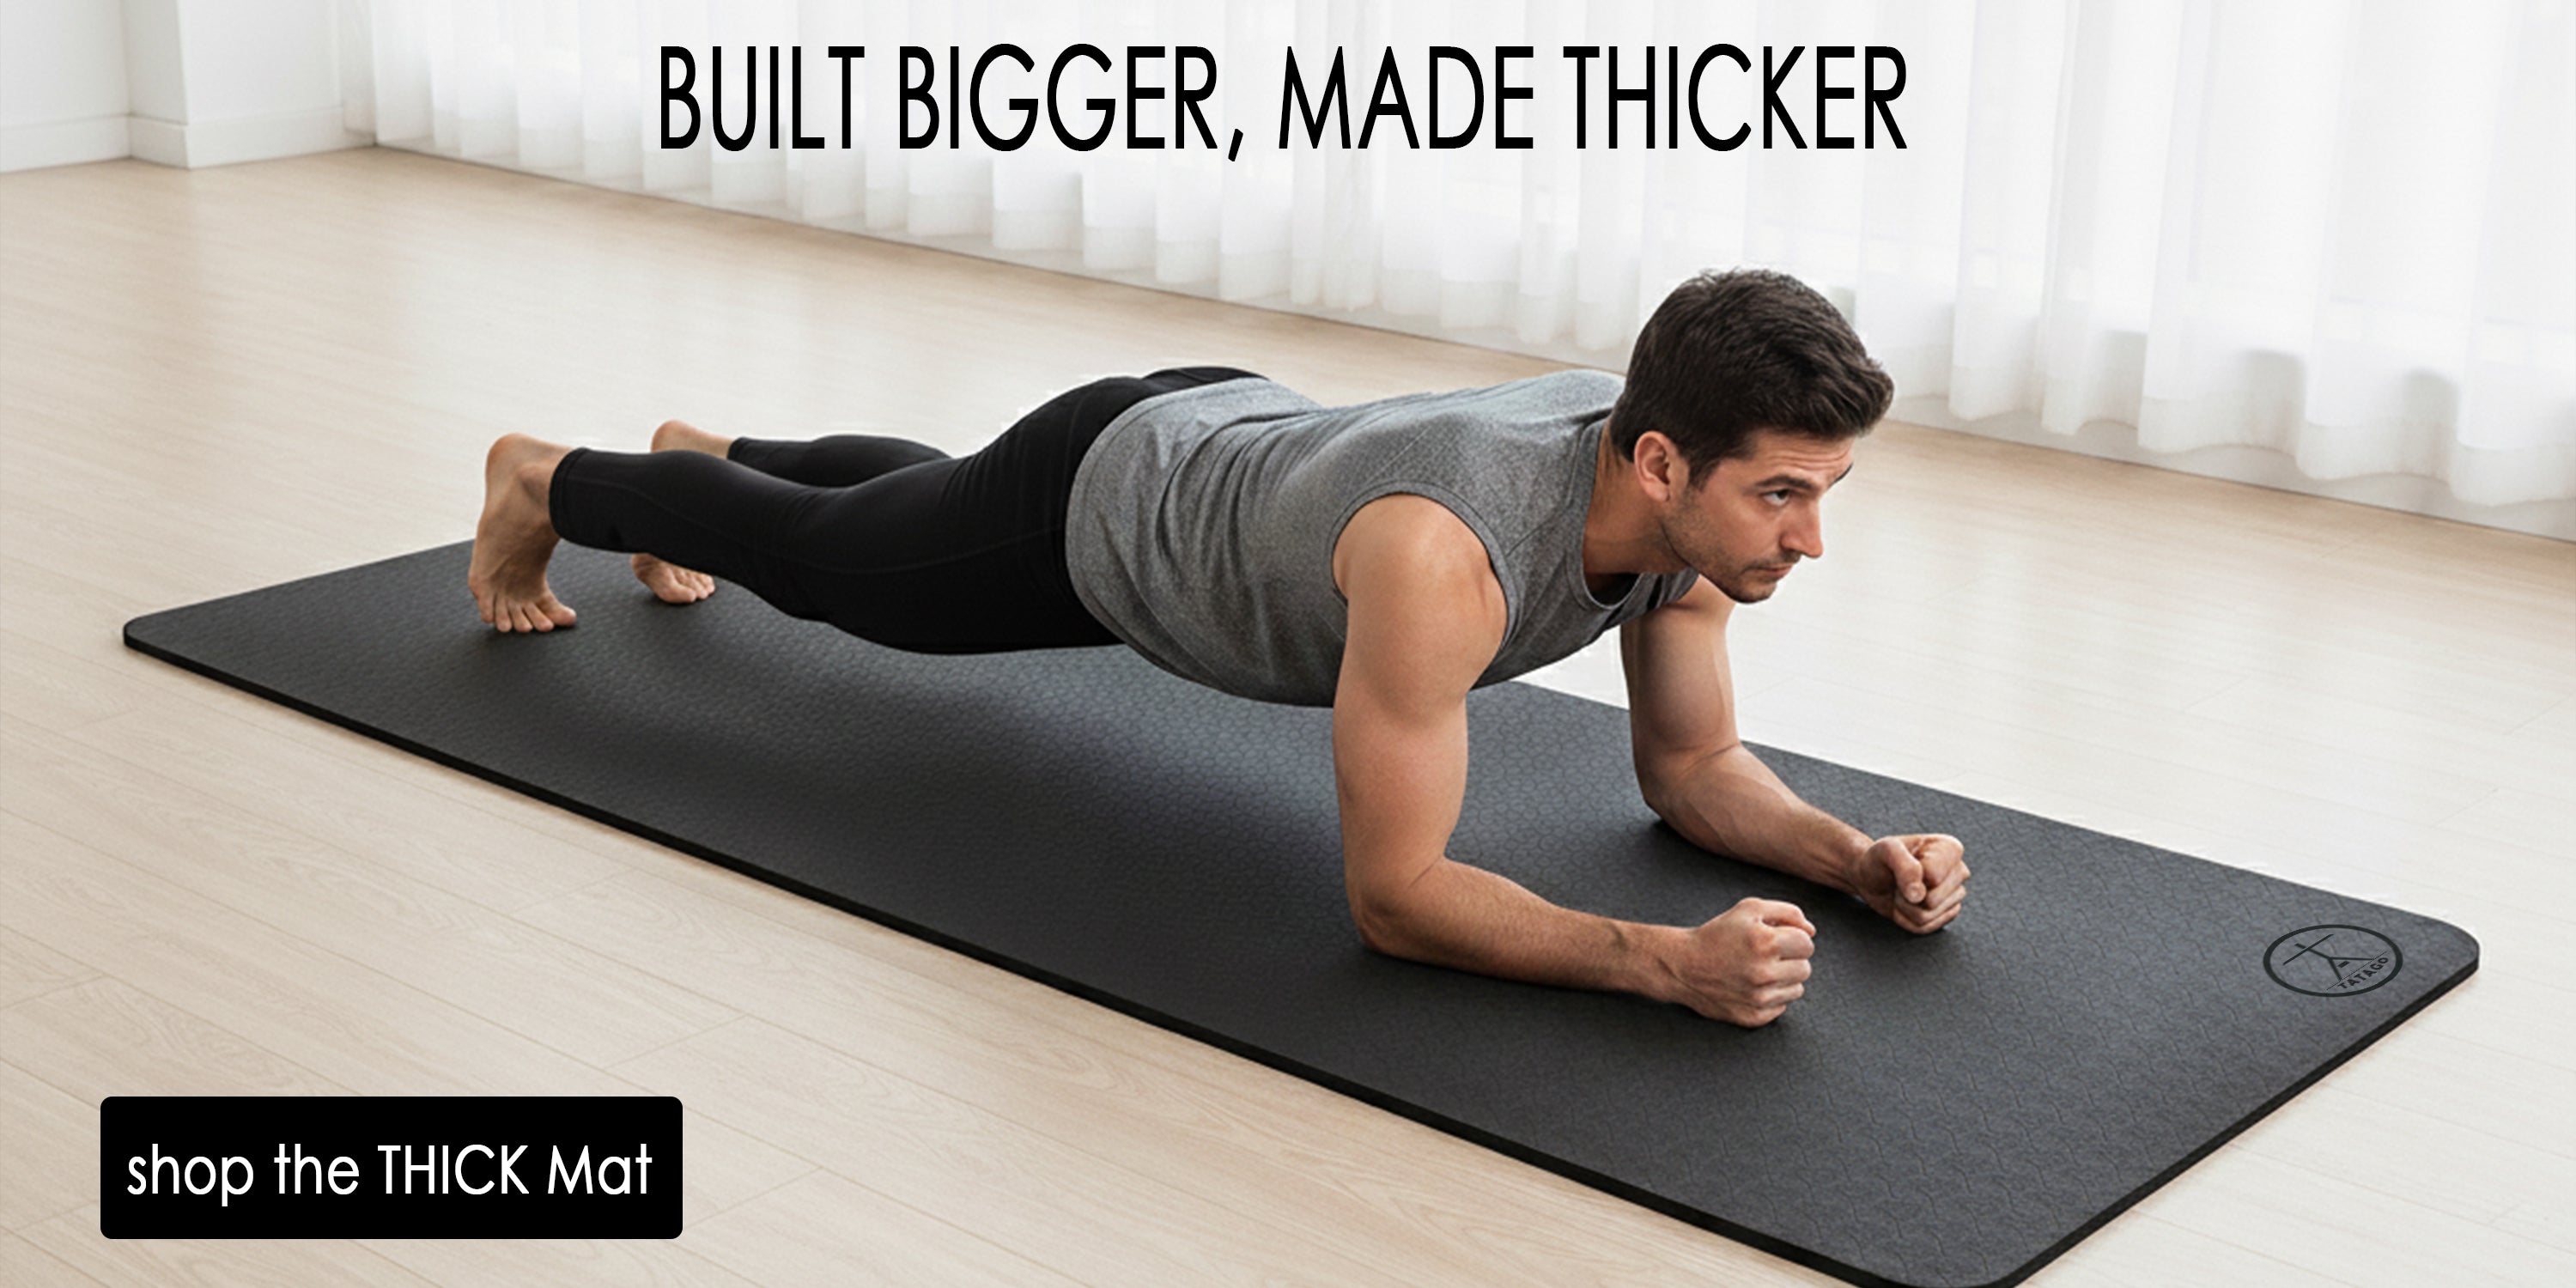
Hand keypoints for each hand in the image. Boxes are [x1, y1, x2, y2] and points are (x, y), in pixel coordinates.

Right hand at [1661, 898, 1816, 1026]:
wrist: (1683, 966)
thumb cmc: (1718, 934)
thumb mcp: (1749, 909)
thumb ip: (1787, 912)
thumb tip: (1812, 931)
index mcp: (1765, 943)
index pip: (1807, 944)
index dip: (1792, 938)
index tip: (1774, 939)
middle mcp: (1764, 973)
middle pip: (1805, 968)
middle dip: (1790, 959)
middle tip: (1765, 955)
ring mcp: (1759, 998)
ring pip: (1797, 989)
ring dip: (1783, 979)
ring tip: (1758, 970)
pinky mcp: (1754, 1017)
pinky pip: (1781, 1006)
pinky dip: (1771, 996)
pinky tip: (1751, 986)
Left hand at [1849, 833, 1968, 933]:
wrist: (1873, 877)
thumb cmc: (1881, 859)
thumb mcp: (1886, 851)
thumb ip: (1904, 866)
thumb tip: (1919, 896)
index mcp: (1950, 849)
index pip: (1933, 877)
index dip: (1910, 876)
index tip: (1902, 864)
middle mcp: (1959, 871)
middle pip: (1932, 900)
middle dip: (1906, 895)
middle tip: (1899, 881)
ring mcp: (1956, 894)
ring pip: (1927, 916)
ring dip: (1904, 907)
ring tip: (1902, 891)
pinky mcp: (1948, 914)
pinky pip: (1925, 928)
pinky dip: (1906, 920)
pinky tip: (1905, 905)